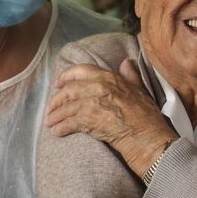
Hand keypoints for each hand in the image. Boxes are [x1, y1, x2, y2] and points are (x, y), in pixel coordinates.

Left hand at [45, 59, 175, 176]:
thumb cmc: (146, 115)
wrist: (146, 135)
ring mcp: (92, 103)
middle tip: (51, 107)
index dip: (67, 76)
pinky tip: (56, 132)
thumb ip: (130, 76)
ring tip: (50, 122)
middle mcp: (98, 87)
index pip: (81, 70)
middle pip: (69, 90)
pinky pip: (68, 123)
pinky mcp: (88, 119)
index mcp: (109, 78)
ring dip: (55, 115)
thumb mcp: (140, 89)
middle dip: (57, 99)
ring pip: (66, 107)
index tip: (59, 83)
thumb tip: (126, 62)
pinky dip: (60, 127)